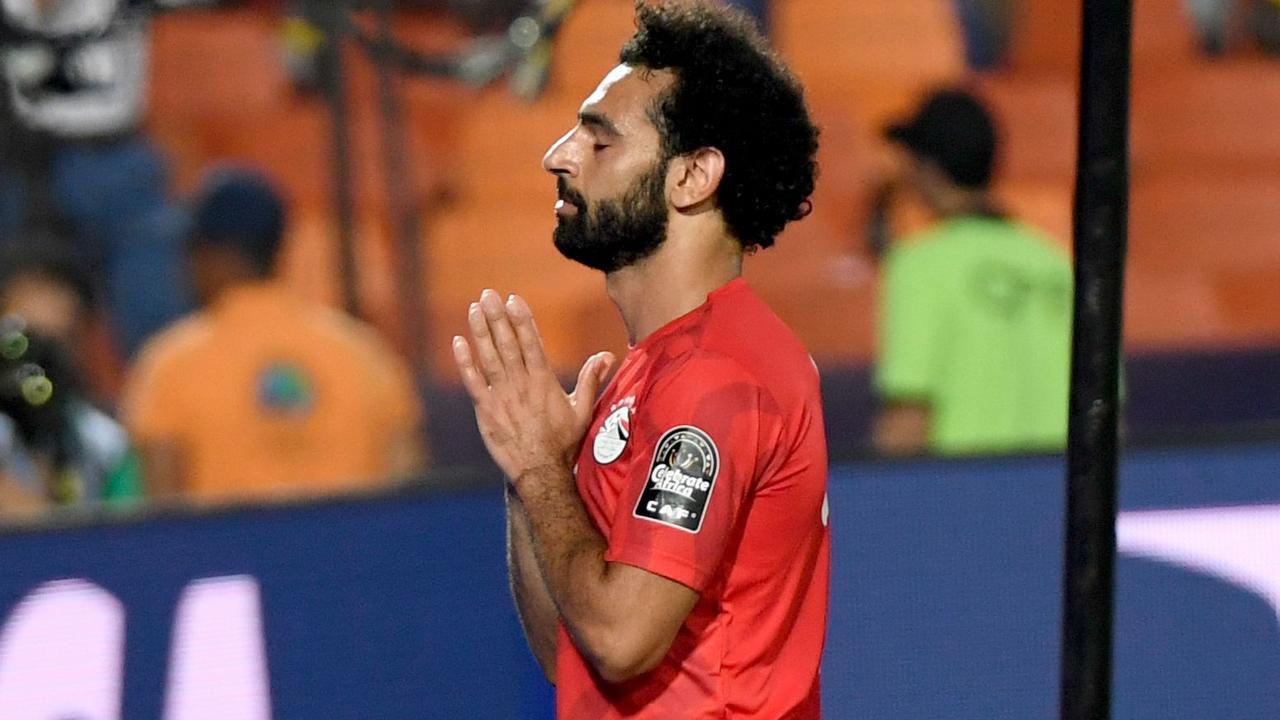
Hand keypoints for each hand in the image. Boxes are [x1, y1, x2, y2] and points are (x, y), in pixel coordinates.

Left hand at [453, 289, 615, 481]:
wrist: (539, 471)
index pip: (531, 342)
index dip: (521, 319)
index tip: (513, 299)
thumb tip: (607, 355)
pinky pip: (472, 381)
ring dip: (481, 331)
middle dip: (497, 317)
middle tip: (488, 294)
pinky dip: (464, 361)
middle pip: (508, 343)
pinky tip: (458, 341)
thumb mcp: (583, 411)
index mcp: (543, 381)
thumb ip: (591, 380)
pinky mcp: (485, 410)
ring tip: (474, 308)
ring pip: (489, 357)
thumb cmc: (563, 442)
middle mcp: (521, 384)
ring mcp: (501, 396)